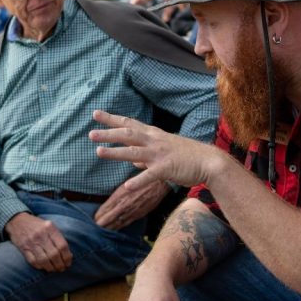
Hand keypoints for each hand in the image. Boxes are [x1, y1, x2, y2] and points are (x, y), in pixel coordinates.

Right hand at [5, 213, 72, 271]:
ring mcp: (31, 242)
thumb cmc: (36, 224)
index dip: (67, 257)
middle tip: (62, 268)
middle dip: (60, 265)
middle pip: (54, 255)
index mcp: (50, 228)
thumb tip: (68, 254)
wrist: (17, 220)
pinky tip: (43, 267)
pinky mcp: (23, 248)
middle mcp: (41, 235)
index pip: (62, 246)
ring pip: (44, 260)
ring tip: (54, 269)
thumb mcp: (49, 225)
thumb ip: (57, 237)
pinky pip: (33, 261)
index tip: (68, 263)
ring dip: (51, 268)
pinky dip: (40, 266)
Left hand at [90, 110, 222, 189]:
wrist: (209, 161)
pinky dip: (138, 180)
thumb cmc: (186, 157)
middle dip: (108, 133)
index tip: (96, 113)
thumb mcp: (164, 151)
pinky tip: (126, 187)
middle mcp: (154, 141)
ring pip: (134, 152)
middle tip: (91, 134)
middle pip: (128, 135)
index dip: (112, 119)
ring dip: (116, 152)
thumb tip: (132, 161)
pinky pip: (150, 176)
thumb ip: (146, 156)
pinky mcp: (167, 169)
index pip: (129, 124)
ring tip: (98, 152)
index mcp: (153, 135)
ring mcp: (160, 155)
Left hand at [94, 174, 167, 229]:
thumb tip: (109, 203)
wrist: (158, 183)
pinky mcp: (139, 214)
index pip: (105, 208)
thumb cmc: (140, 179)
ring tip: (102, 231)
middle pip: (109, 218)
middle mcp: (124, 205)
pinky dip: (120, 226)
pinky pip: (127, 223)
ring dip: (109, 227)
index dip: (99, 215)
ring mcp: (132, 211)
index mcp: (119, 196)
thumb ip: (116, 195)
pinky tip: (115, 229)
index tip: (93, 219)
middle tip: (94, 228)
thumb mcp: (125, 185)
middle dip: (101, 223)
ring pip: (117, 222)